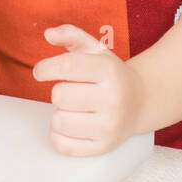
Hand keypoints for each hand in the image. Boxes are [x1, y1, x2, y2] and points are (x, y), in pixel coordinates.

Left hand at [32, 24, 145, 156]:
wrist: (141, 102)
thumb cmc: (110, 74)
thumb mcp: (95, 49)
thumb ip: (71, 35)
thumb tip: (49, 33)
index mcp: (110, 71)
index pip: (68, 66)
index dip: (46, 68)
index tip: (40, 71)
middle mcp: (112, 100)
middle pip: (60, 95)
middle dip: (59, 91)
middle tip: (71, 90)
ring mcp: (109, 127)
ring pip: (58, 121)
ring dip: (59, 113)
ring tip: (74, 108)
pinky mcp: (102, 147)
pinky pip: (62, 145)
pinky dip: (59, 134)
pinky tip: (71, 124)